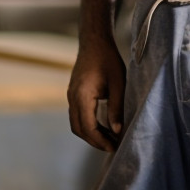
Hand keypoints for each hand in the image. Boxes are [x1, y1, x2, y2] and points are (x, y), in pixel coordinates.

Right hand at [68, 35, 125, 150]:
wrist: (94, 41)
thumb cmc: (108, 59)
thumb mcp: (118, 83)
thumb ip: (116, 107)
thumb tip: (117, 130)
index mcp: (82, 96)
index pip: (88, 127)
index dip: (100, 141)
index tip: (114, 147)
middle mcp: (72, 98)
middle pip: (79, 129)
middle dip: (95, 141)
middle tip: (113, 146)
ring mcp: (71, 96)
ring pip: (76, 124)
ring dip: (91, 134)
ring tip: (109, 138)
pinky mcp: (73, 93)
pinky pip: (77, 115)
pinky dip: (88, 124)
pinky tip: (102, 125)